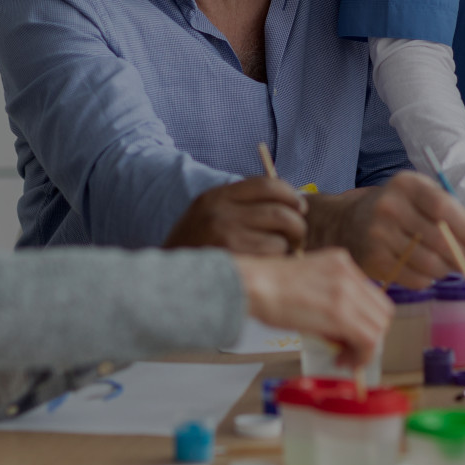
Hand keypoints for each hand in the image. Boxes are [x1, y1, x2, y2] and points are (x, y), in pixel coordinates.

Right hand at [163, 177, 306, 254]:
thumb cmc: (196, 247)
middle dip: (297, 224)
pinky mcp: (232, 260)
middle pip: (280, 212)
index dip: (290, 195)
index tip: (300, 207)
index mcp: (217, 196)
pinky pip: (272, 258)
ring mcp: (225, 236)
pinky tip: (266, 266)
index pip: (267, 184)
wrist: (164, 279)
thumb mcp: (209, 215)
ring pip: (280, 238)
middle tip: (297, 235)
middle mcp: (220, 212)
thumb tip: (291, 203)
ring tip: (277, 253)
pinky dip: (276, 262)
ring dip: (286, 248)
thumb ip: (241, 205)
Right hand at [235, 249, 392, 370]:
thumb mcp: (308, 284)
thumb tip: (344, 332)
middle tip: (351, 352)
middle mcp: (348, 273)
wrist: (250, 285)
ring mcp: (345, 291)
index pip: (373, 296)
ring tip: (344, 358)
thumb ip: (332, 299)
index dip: (368, 321)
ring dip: (366, 349)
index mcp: (341, 262)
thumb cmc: (267, 288)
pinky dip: (362, 355)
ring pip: (379, 327)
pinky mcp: (339, 312)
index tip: (353, 337)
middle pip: (382, 311)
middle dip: (371, 336)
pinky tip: (343, 361)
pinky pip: (368, 338)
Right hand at [306, 172, 464, 287]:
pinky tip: (426, 270)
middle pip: (439, 238)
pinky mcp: (374, 260)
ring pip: (429, 262)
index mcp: (406, 184)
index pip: (442, 206)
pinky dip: (428, 279)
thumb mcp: (424, 199)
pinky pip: (415, 278)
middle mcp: (389, 206)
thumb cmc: (398, 210)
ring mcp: (378, 234)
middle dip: (464, 255)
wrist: (349, 223)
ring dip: (447, 269)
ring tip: (449, 265)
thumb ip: (456, 213)